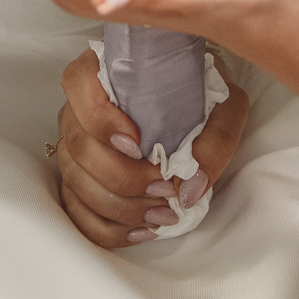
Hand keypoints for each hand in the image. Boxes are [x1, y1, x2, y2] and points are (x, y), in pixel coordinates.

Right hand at [55, 48, 249, 247]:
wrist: (195, 100)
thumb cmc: (201, 93)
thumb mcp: (224, 103)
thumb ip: (215, 138)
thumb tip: (189, 188)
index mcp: (104, 69)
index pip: (80, 87)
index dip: (102, 121)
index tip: (138, 144)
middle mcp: (78, 106)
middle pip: (80, 147)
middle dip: (122, 178)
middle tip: (163, 189)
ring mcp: (75, 144)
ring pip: (77, 183)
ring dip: (119, 208)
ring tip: (161, 213)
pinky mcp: (79, 177)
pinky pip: (77, 210)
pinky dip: (107, 228)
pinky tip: (140, 230)